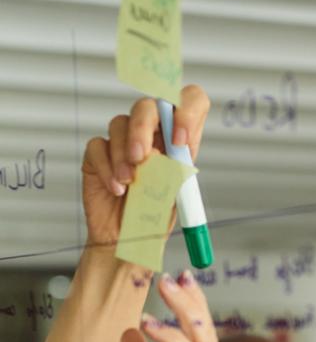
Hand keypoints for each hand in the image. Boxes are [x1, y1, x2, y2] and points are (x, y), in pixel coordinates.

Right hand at [81, 85, 209, 249]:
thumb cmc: (155, 217)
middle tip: (141, 158)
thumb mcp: (174, 197)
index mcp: (180, 141)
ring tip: (129, 184)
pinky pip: (99, 145)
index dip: (188, 111)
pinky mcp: (99, 153)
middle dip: (143, 127)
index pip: (191, 102)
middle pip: (149, 106)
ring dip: (124, 155)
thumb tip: (155, 152)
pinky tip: (117, 188)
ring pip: (120, 124)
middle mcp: (153, 135)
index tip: (180, 140)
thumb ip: (171, 172)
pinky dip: (107, 167)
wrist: (128, 240)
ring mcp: (124, 141)